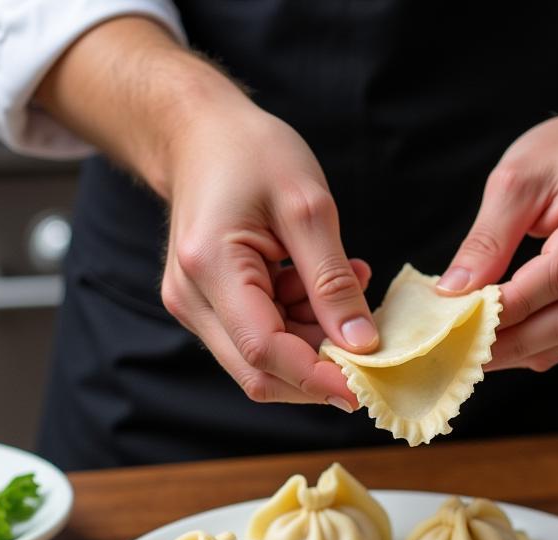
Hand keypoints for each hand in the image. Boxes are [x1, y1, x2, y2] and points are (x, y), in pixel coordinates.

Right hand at [160, 87, 376, 407]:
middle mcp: (191, 299)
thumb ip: (334, 281)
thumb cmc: (251, 153)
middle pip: (259, 372)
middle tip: (366, 341)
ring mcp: (194, 308)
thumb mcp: (308, 207)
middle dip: (318, 370)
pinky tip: (316, 288)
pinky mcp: (207, 309)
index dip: (317, 378)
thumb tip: (362, 345)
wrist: (199, 134)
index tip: (363, 387)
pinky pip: (258, 339)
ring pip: (261, 362)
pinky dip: (298, 326)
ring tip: (344, 287)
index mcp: (210, 267)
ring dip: (312, 342)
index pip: (265, 350)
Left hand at [437, 110, 557, 372]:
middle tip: (461, 347)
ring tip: (474, 350)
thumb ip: (487, 239)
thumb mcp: (517, 180)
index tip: (462, 317)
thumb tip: (454, 293)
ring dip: (520, 350)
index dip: (510, 305)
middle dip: (511, 339)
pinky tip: (502, 343)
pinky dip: (537, 346)